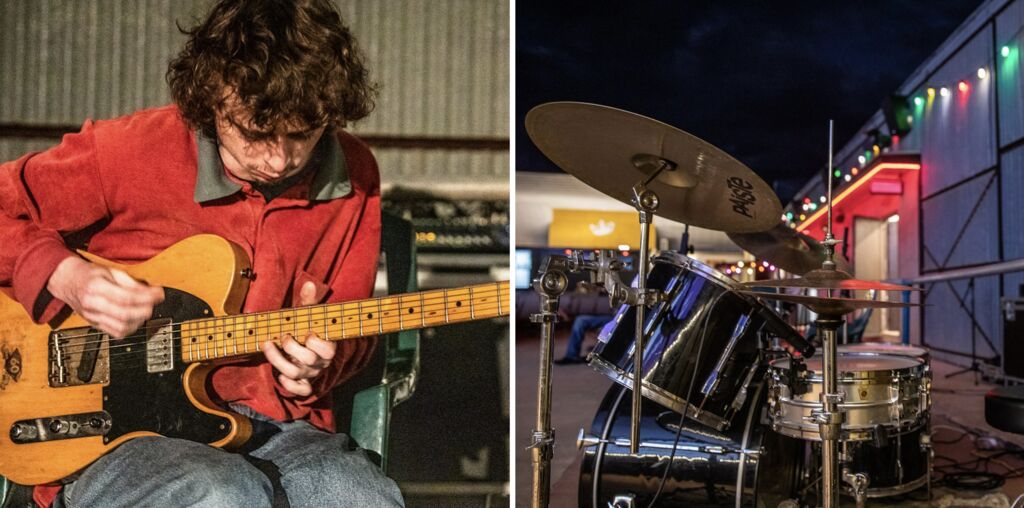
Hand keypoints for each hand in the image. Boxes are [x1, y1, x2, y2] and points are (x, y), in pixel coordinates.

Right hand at [47, 257, 164, 338]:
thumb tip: (150, 291)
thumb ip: (130, 282)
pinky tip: (136, 320)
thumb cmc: (88, 274)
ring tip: (146, 311)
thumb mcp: (110, 271)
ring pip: (120, 327)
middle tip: (154, 304)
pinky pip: (115, 333)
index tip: (159, 294)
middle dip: (145, 310)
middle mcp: (92, 304)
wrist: (66, 281)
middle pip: (124, 314)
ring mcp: (92, 316)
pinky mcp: (94, 324)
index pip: (126, 297)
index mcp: (96, 287)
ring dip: (139, 321)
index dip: (146, 298)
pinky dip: (129, 329)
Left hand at [261, 281, 336, 396]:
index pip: (328, 350)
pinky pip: (299, 391)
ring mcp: (311, 374)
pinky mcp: (303, 383)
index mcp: (327, 345)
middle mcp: (321, 362)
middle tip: (282, 337)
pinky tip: (279, 375)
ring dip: (278, 360)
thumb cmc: (306, 328)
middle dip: (292, 348)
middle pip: (309, 361)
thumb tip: (309, 284)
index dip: (315, 343)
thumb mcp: (308, 314)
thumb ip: (309, 302)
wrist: (305, 345)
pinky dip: (288, 385)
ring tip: (267, 345)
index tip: (305, 333)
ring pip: (296, 373)